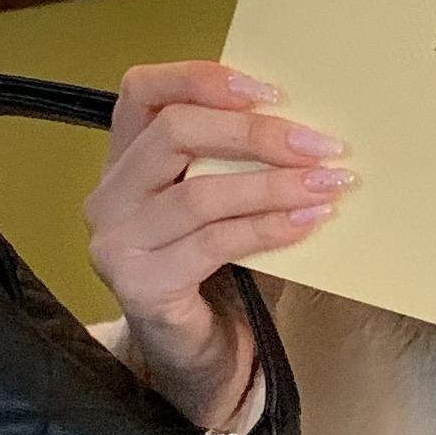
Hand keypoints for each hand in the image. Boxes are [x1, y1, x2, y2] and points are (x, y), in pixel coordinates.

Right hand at [85, 59, 354, 426]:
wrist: (197, 355)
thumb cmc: (215, 266)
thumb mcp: (218, 199)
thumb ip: (236, 159)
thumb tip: (307, 125)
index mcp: (123, 158)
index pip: (142, 90)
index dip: (202, 79)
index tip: (267, 90)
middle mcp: (109, 196)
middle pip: (175, 133)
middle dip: (254, 133)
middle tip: (318, 144)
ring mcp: (118, 244)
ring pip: (199, 194)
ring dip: (273, 186)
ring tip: (326, 185)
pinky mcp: (141, 287)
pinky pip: (214, 244)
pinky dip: (268, 228)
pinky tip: (308, 222)